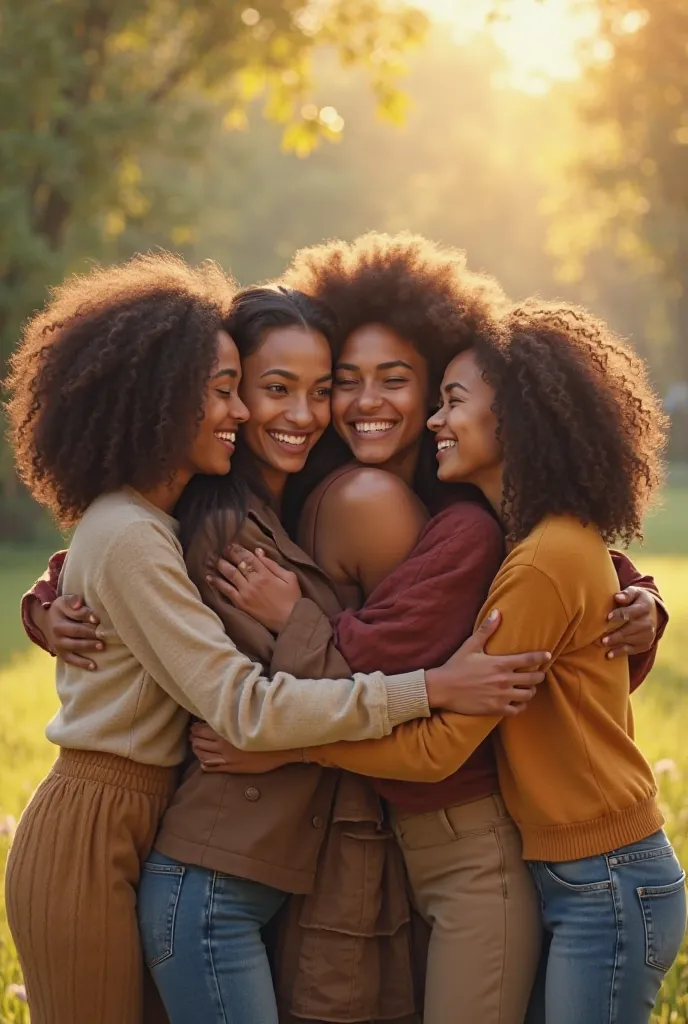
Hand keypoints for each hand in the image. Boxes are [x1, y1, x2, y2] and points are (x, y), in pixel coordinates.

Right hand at [36, 595, 102, 669]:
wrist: (45, 623)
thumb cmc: (61, 610)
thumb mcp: (64, 602)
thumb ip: (73, 601)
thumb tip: (79, 603)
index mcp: (59, 617)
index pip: (76, 615)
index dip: (87, 616)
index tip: (98, 619)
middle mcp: (57, 632)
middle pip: (76, 631)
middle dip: (91, 633)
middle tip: (104, 635)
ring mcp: (58, 644)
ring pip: (74, 646)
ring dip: (88, 646)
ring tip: (102, 646)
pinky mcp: (61, 654)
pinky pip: (71, 659)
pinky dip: (82, 663)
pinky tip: (94, 666)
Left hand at [190, 722, 299, 772]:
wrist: (279, 748)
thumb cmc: (266, 729)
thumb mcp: (249, 718)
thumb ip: (235, 715)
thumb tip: (225, 707)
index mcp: (226, 730)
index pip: (202, 729)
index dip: (196, 728)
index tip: (194, 726)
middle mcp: (223, 744)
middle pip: (200, 741)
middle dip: (194, 738)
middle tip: (192, 736)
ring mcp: (226, 757)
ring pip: (203, 754)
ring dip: (197, 750)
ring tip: (196, 746)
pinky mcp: (232, 768)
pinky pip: (211, 767)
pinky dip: (204, 764)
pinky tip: (203, 762)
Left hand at [205, 544, 301, 632]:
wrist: (289, 620)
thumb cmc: (292, 599)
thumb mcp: (289, 577)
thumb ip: (273, 564)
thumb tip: (259, 552)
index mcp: (266, 574)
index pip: (249, 557)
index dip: (240, 550)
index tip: (233, 545)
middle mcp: (253, 581)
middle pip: (238, 564)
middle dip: (230, 554)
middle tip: (223, 548)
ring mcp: (246, 592)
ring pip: (230, 575)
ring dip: (221, 565)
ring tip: (215, 560)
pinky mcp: (241, 603)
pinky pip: (226, 590)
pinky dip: (217, 583)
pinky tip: (209, 577)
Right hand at [424, 610, 549, 716]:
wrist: (442, 688)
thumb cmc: (456, 666)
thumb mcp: (471, 645)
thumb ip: (486, 630)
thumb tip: (497, 612)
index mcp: (500, 663)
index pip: (529, 659)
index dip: (542, 657)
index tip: (547, 655)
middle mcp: (504, 680)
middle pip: (533, 679)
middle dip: (539, 675)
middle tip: (538, 674)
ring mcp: (501, 696)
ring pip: (528, 695)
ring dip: (530, 691)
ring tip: (528, 688)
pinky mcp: (495, 709)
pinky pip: (517, 710)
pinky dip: (520, 706)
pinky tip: (518, 701)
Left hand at [602, 586, 658, 657]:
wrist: (653, 611)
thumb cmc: (637, 600)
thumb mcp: (635, 592)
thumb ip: (626, 594)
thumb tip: (617, 597)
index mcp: (645, 608)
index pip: (630, 613)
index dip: (619, 615)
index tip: (608, 618)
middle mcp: (649, 623)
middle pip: (629, 629)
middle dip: (616, 634)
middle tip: (602, 638)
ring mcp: (648, 635)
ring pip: (630, 640)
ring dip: (616, 644)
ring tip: (603, 644)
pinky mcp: (646, 644)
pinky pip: (632, 650)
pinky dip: (620, 652)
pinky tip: (609, 655)